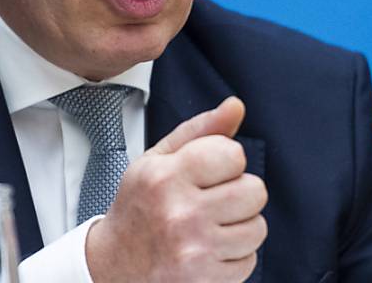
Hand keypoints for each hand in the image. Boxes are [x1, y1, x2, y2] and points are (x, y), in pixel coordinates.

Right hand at [85, 97, 267, 282]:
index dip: (226, 161)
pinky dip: (234, 255)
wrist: (114, 266)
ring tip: (209, 226)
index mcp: (166, 177)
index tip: (208, 172)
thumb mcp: (157, 160)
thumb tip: (235, 106)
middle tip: (211, 200)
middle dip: (238, 193)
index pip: (233, 154)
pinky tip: (208, 249)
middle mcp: (180, 214)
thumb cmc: (138, 208)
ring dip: (239, 226)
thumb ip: (200, 130)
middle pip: (254, 191)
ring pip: (258, 227)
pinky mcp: (206, 279)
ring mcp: (194, 250)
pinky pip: (250, 260)